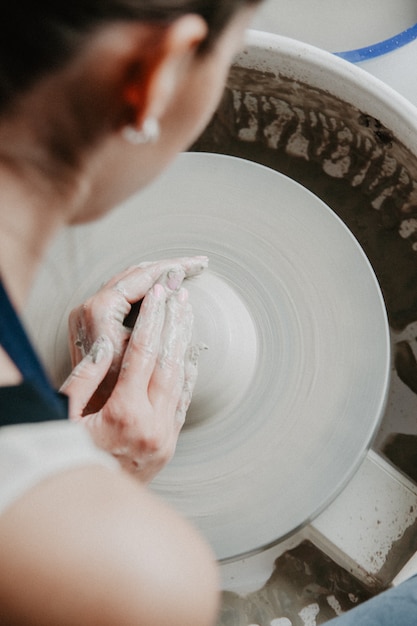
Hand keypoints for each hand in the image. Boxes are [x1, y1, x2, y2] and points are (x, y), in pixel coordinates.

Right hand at [60, 257, 206, 481]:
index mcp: (123, 413)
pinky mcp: (170, 445)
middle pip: (169, 362)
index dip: (152, 320)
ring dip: (185, 344)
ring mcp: (165, 437)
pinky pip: (184, 403)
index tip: (160, 295)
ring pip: (181, 380)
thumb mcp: (66, 417)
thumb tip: (106, 344)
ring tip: (188, 316)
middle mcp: (151, 424)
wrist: (90, 506)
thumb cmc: (71, 456)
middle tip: (181, 296)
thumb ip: (86, 379)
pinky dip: (189, 375)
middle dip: (175, 324)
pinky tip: (192, 354)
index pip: (143, 354)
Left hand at [67, 256, 206, 411]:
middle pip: (136, 274)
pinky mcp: (92, 321)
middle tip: (198, 264)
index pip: (143, 276)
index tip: (197, 265)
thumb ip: (154, 319)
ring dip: (158, 275)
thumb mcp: (138, 354)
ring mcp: (89, 312)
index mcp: (100, 309)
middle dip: (169, 266)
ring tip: (185, 272)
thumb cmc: (110, 390)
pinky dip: (147, 289)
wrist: (85, 412)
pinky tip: (165, 291)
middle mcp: (90, 305)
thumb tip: (172, 283)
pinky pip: (124, 294)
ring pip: (130, 282)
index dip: (173, 268)